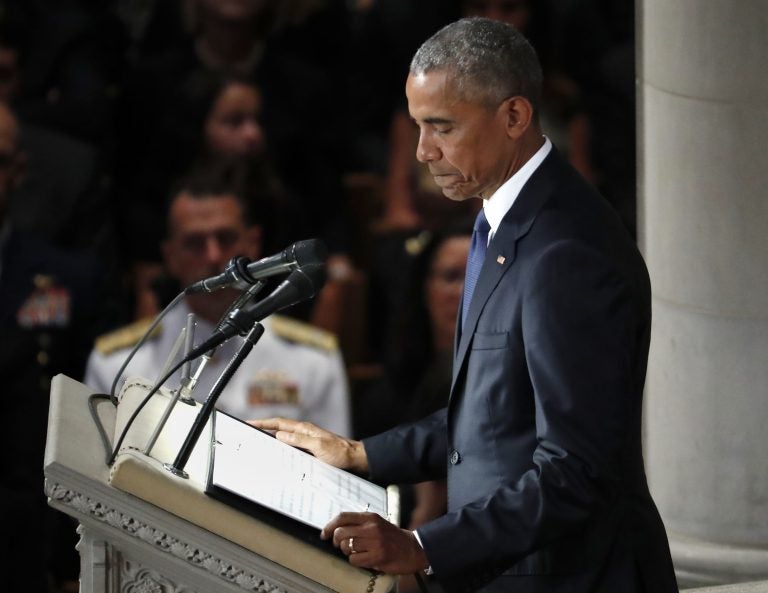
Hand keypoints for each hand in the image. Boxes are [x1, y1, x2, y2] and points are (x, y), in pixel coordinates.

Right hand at [248, 417, 368, 473]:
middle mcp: (304, 433)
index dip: (263, 423)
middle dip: (263, 428)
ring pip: (284, 437)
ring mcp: (307, 440)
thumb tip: (279, 435)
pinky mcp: (310, 449)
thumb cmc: (340, 453)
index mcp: (304, 429)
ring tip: (258, 442)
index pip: (279, 423)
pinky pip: (291, 446)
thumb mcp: (318, 446)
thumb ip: (299, 440)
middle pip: (279, 428)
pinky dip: (281, 447)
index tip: (249, 423)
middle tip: (249, 431)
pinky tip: (277, 453)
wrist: (355, 458)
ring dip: (271, 438)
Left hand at [322, 512, 429, 574]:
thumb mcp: (377, 523)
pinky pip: (354, 560)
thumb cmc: (392, 537)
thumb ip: (359, 523)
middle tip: (340, 546)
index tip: (324, 534)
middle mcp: (371, 527)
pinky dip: (356, 561)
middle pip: (341, 532)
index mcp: (370, 517)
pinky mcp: (377, 556)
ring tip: (358, 552)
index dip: (329, 526)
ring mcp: (375, 542)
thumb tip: (336, 528)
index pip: (342, 517)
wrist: (413, 549)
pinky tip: (365, 559)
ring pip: (346, 547)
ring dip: (348, 552)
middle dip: (336, 541)